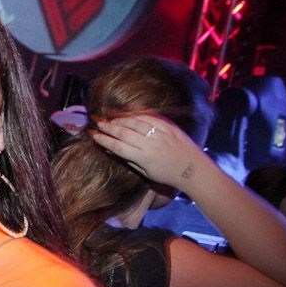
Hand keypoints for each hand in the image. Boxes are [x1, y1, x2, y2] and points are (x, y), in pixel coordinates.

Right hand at [91, 115, 208, 189]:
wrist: (192, 169)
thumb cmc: (168, 174)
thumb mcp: (146, 173)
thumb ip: (129, 161)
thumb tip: (111, 151)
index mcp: (143, 158)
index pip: (118, 147)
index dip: (104, 140)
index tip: (93, 135)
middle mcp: (150, 144)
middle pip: (123, 132)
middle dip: (108, 126)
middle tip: (96, 122)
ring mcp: (159, 133)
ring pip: (135, 122)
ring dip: (120, 118)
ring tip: (110, 117)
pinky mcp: (168, 126)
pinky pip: (149, 116)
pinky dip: (136, 113)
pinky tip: (128, 112)